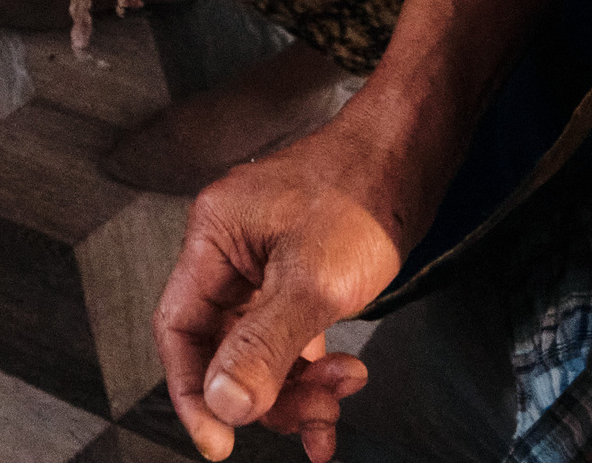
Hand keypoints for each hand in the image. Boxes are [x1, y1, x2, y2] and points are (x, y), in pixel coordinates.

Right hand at [156, 119, 410, 460]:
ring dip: (298, 384)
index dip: (192, 390)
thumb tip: (223, 402)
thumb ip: (263, 345)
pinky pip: (290, 338)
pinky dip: (312, 372)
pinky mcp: (297, 274)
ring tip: (344, 387)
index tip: (218, 441)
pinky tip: (336, 394)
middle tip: (308, 414)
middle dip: (265, 390)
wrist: (412, 157)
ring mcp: (264, 263)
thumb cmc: (363, 193)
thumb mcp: (313, 280)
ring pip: (260, 348)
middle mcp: (231, 250)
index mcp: (215, 237)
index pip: (179, 328)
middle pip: (222, 345)